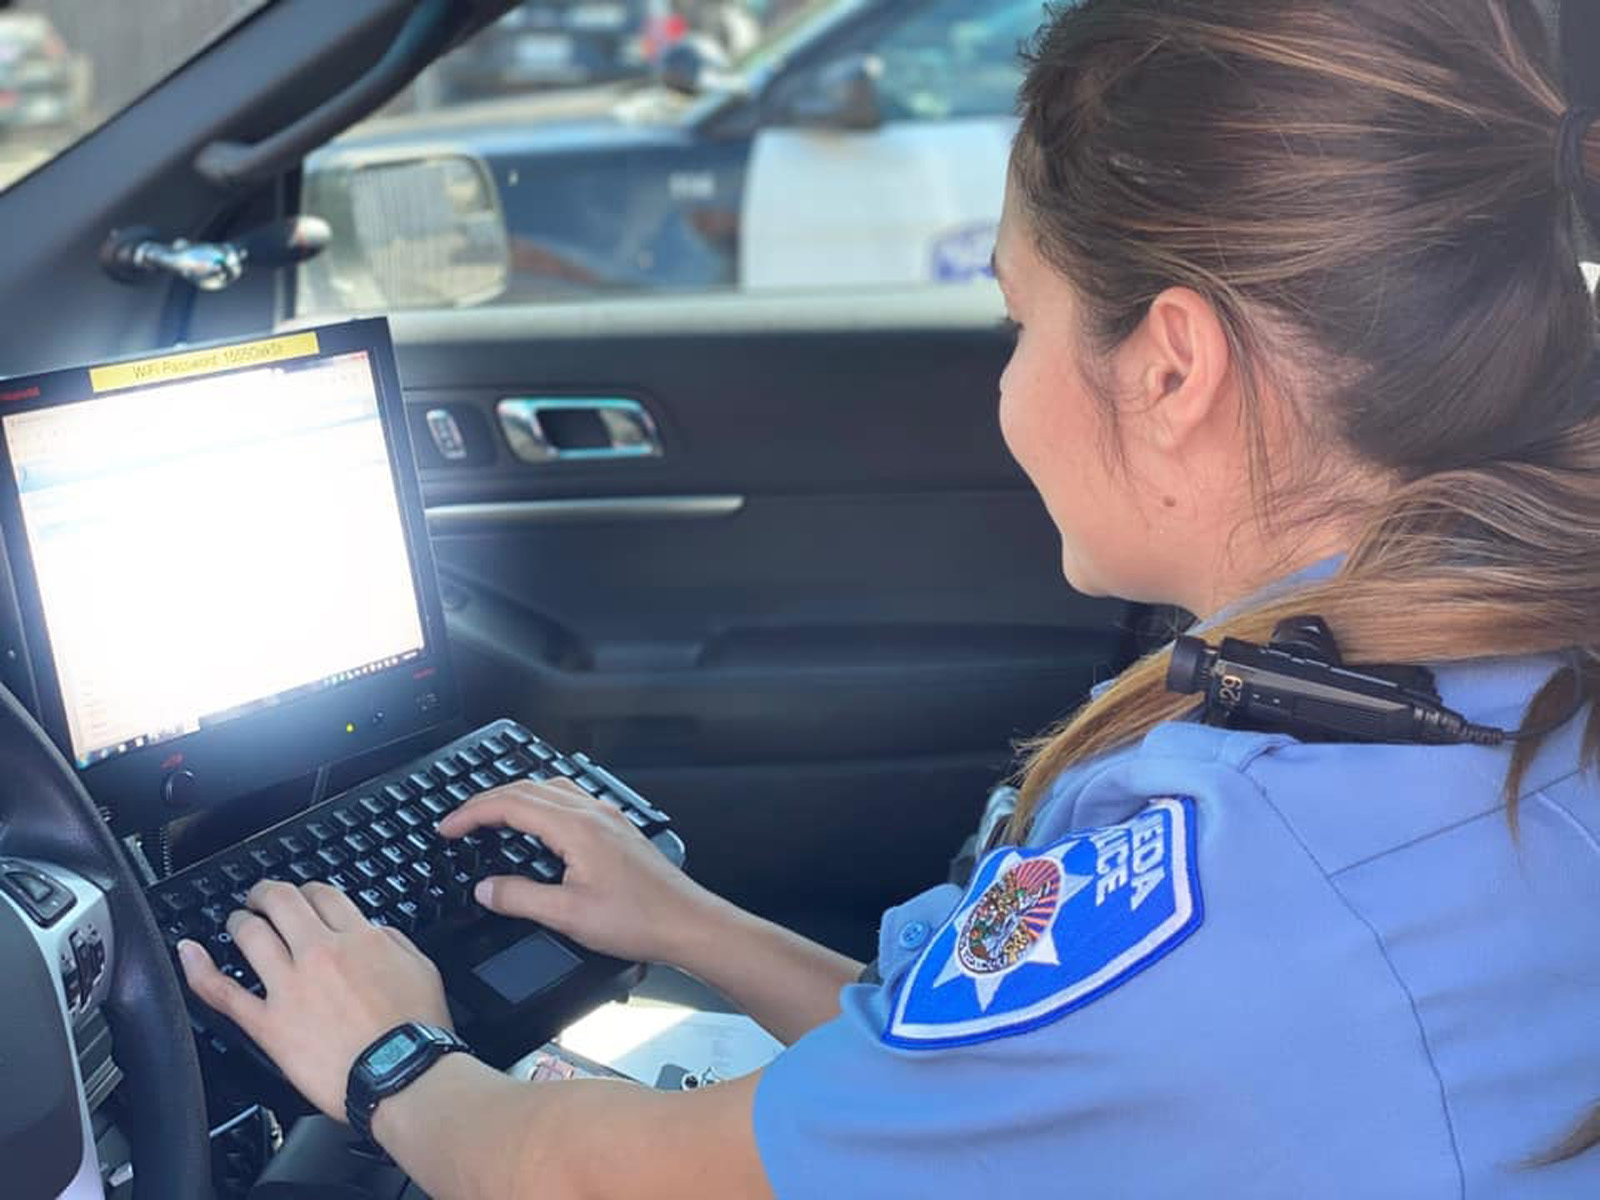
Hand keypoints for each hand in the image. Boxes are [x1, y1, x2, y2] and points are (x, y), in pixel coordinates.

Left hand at [177, 880, 452, 1121]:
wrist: (402, 1075)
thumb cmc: (417, 1031)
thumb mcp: (422, 968)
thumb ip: (394, 941)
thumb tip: (373, 931)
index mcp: (360, 937)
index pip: (323, 895)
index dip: (309, 891)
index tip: (305, 898)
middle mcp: (320, 952)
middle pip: (280, 902)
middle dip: (266, 893)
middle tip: (261, 898)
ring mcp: (289, 986)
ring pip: (249, 935)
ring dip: (238, 920)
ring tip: (235, 922)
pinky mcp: (268, 1024)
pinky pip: (223, 992)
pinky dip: (199, 968)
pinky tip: (189, 952)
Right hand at [437, 778, 718, 965]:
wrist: (686, 923)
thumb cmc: (639, 920)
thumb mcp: (569, 916)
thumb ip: (521, 898)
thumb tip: (486, 889)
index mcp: (576, 827)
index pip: (511, 803)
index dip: (472, 813)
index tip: (447, 827)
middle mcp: (592, 813)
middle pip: (527, 789)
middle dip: (486, 801)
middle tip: (458, 822)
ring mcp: (607, 817)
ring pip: (549, 789)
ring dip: (514, 798)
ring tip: (490, 819)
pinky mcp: (616, 828)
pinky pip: (570, 800)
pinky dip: (540, 804)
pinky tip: (537, 825)